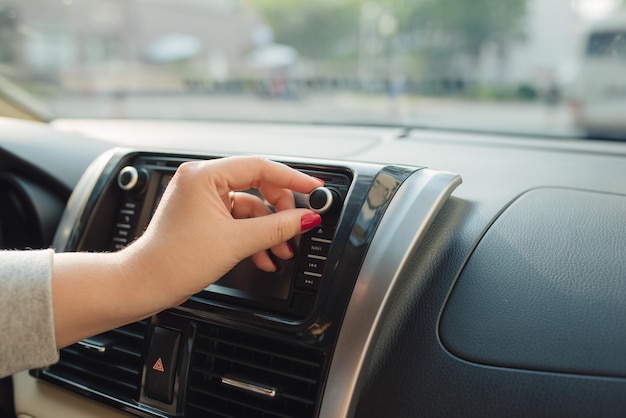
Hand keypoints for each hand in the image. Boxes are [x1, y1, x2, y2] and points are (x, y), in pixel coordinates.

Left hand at [121, 156, 322, 304]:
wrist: (146, 284)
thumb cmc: (175, 260)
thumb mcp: (236, 242)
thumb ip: (277, 227)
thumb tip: (306, 217)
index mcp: (204, 175)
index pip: (260, 167)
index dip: (292, 179)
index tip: (314, 188)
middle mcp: (201, 180)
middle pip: (257, 185)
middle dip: (279, 211)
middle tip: (296, 226)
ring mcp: (202, 198)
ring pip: (249, 206)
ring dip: (267, 230)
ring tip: (280, 251)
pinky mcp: (203, 215)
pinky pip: (237, 219)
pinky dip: (252, 236)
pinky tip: (263, 256)